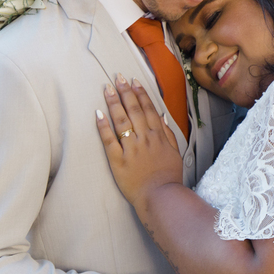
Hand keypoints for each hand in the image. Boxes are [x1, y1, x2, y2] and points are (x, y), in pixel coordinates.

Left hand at [97, 74, 183, 207]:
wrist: (160, 196)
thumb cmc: (168, 176)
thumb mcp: (175, 152)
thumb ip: (167, 133)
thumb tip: (161, 116)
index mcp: (158, 136)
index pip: (148, 109)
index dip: (140, 93)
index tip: (133, 81)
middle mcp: (144, 138)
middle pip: (134, 110)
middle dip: (125, 91)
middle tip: (118, 77)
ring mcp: (131, 148)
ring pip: (121, 120)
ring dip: (114, 102)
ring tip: (107, 88)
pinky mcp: (118, 160)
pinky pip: (109, 140)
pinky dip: (103, 126)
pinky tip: (98, 113)